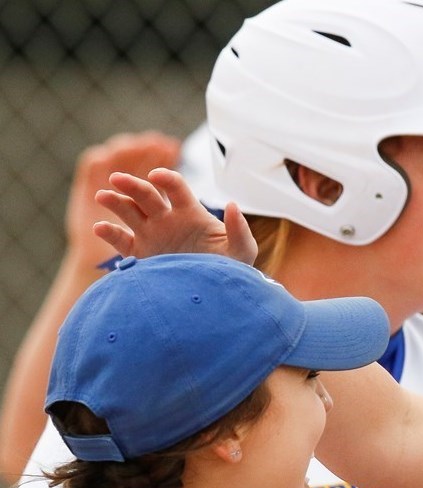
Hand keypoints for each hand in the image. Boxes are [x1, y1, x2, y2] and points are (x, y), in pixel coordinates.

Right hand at [93, 167, 256, 263]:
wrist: (214, 295)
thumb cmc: (230, 268)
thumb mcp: (241, 250)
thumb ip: (239, 229)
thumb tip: (232, 205)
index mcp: (190, 212)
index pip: (176, 188)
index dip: (166, 179)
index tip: (157, 176)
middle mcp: (167, 219)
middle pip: (146, 195)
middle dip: (132, 185)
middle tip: (117, 178)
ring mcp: (151, 234)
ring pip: (129, 212)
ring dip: (115, 202)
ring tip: (103, 196)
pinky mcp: (140, 253)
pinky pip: (121, 241)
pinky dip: (109, 234)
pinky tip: (99, 227)